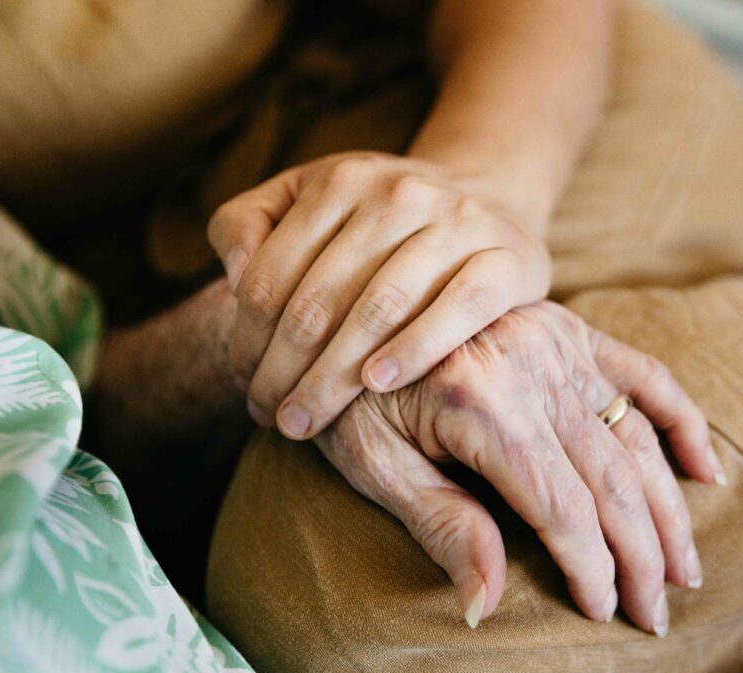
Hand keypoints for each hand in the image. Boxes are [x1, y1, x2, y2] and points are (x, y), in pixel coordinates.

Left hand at [207, 151, 551, 438]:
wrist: (489, 194)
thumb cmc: (380, 214)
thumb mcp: (306, 195)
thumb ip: (247, 222)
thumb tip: (233, 274)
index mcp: (338, 181)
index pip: (270, 277)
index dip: (246, 341)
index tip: (244, 384)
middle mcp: (398, 195)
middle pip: (320, 301)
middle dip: (284, 372)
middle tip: (271, 418)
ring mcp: (458, 224)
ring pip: (381, 308)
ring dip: (334, 377)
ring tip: (306, 420)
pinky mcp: (509, 258)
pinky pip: (459, 309)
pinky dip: (416, 348)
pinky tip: (378, 384)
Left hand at [313, 302, 726, 633]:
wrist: (348, 308)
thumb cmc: (348, 397)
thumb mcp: (371, 464)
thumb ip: (439, 526)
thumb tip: (486, 604)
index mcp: (479, 401)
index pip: (561, 506)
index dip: (590, 567)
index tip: (605, 613)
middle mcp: (529, 365)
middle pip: (610, 479)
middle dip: (640, 555)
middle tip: (656, 613)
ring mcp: (557, 341)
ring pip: (636, 436)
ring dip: (668, 508)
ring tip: (685, 569)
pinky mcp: (570, 329)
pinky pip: (646, 376)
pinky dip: (682, 422)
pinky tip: (706, 471)